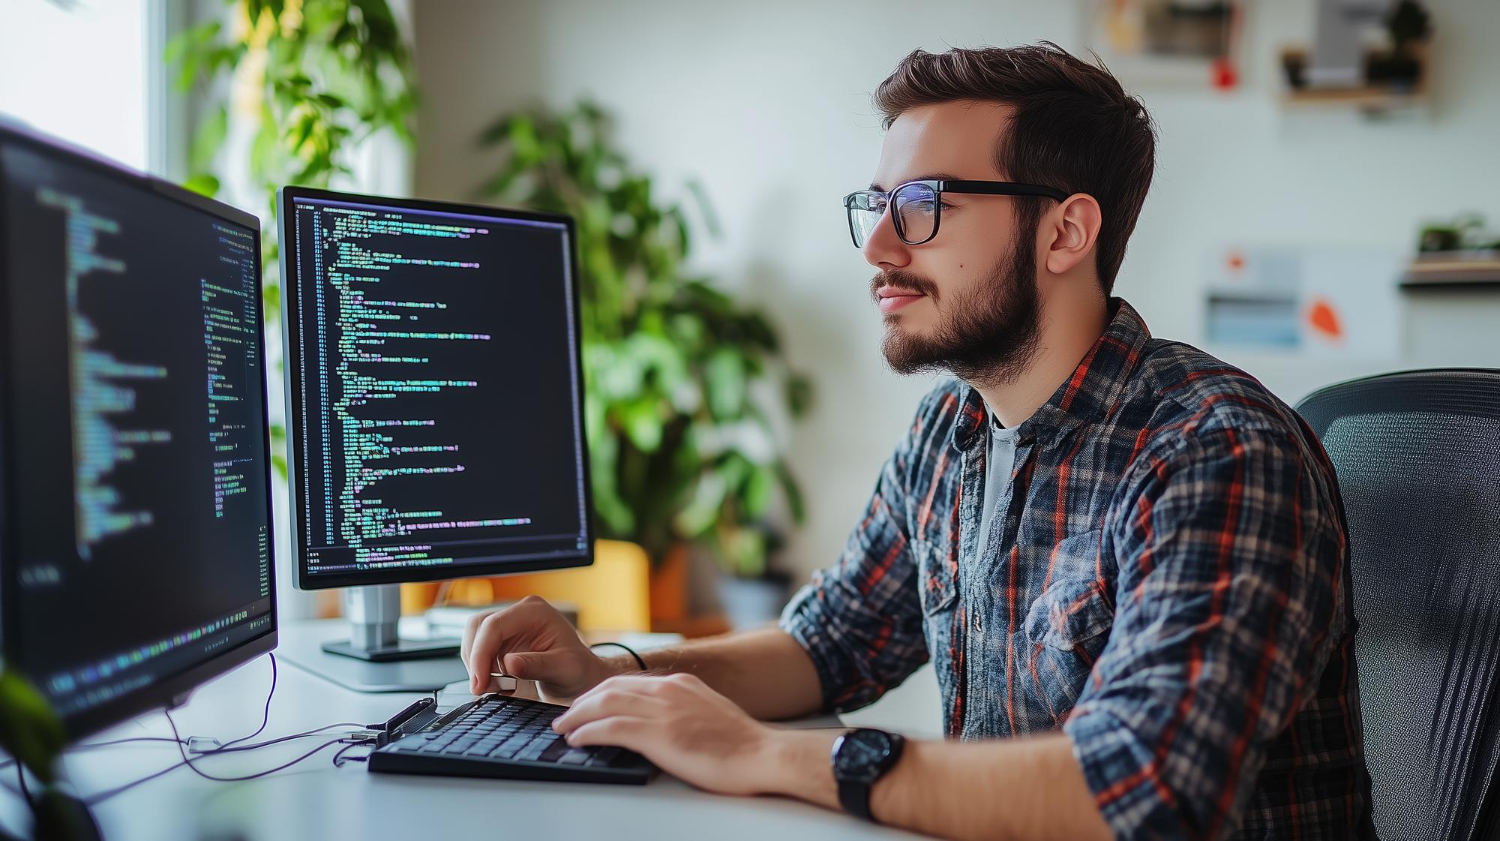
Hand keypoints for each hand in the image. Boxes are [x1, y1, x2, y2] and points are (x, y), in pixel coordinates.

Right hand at [459, 595, 617, 702]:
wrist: (582, 677)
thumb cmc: (579, 670)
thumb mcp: (564, 670)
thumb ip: (537, 665)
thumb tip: (509, 663)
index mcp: (535, 612)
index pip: (494, 625)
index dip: (481, 653)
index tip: (480, 681)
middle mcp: (520, 614)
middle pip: (479, 628)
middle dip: (475, 659)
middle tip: (483, 688)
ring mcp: (510, 626)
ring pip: (475, 639)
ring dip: (477, 665)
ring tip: (493, 688)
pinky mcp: (503, 641)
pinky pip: (480, 651)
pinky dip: (482, 669)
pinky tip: (496, 685)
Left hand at [551, 673, 784, 795]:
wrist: (762, 754)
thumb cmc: (741, 743)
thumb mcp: (709, 712)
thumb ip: (683, 710)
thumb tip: (663, 722)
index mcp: (680, 684)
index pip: (628, 682)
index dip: (600, 693)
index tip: (586, 704)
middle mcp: (668, 690)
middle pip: (610, 689)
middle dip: (582, 702)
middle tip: (566, 716)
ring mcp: (663, 711)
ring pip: (605, 704)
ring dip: (578, 716)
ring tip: (563, 728)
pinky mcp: (659, 734)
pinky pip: (611, 728)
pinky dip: (588, 732)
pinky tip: (578, 739)